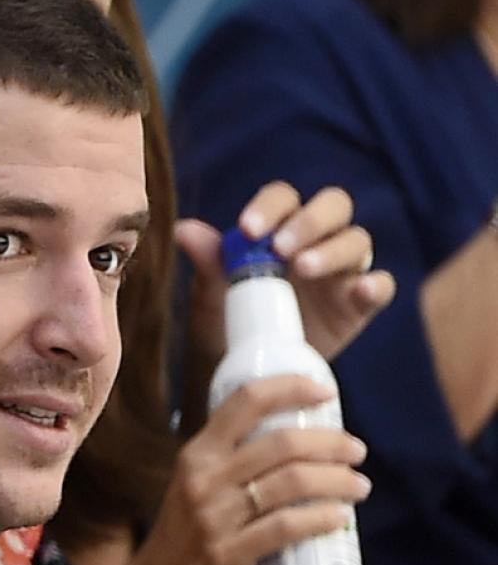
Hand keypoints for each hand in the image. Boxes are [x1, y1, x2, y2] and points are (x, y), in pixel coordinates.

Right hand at [115, 375, 370, 564]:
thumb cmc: (181, 543)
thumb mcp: (193, 491)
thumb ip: (229, 470)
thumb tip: (297, 449)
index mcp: (195, 456)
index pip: (244, 402)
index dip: (290, 388)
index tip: (324, 392)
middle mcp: (202, 480)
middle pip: (282, 443)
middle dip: (331, 442)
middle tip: (356, 451)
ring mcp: (214, 518)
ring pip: (292, 483)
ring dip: (338, 480)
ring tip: (359, 486)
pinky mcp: (226, 556)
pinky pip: (285, 528)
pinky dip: (321, 519)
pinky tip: (341, 518)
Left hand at [179, 181, 397, 365]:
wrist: (244, 366)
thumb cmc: (228, 318)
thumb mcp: (213, 291)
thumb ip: (207, 259)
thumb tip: (183, 229)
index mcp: (280, 227)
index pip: (284, 198)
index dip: (270, 207)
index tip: (248, 229)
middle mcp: (318, 239)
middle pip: (333, 206)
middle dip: (309, 221)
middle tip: (281, 248)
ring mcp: (343, 270)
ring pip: (357, 241)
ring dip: (332, 250)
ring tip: (302, 269)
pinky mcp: (359, 303)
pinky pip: (381, 286)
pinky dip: (375, 285)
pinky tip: (359, 290)